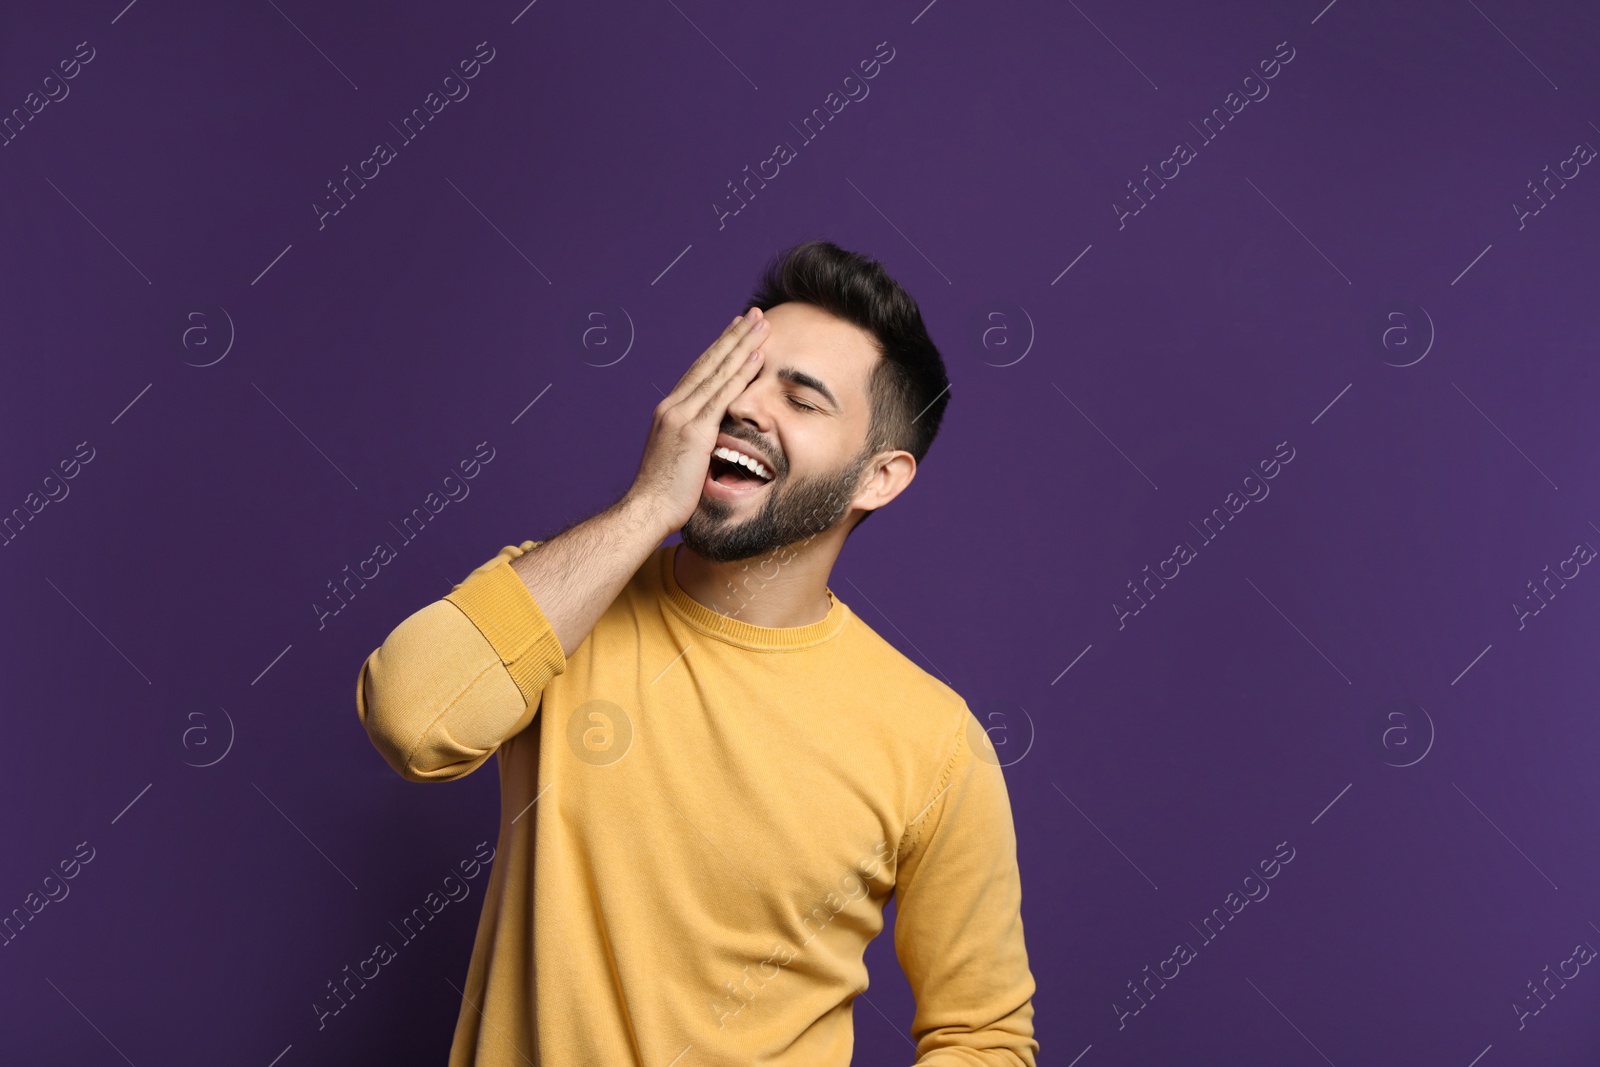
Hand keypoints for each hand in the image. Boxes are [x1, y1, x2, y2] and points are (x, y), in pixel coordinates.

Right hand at [626, 306, 767, 534]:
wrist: (647, 510)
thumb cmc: (663, 494)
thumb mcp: (677, 458)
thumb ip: (692, 441)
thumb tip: (709, 440)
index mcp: (669, 411)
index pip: (698, 371)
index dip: (719, 348)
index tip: (735, 330)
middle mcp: (673, 406)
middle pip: (709, 362)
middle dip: (734, 336)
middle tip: (753, 314)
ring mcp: (683, 416)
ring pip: (718, 371)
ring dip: (743, 345)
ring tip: (761, 324)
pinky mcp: (695, 431)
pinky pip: (723, 395)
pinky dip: (742, 373)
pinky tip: (758, 356)